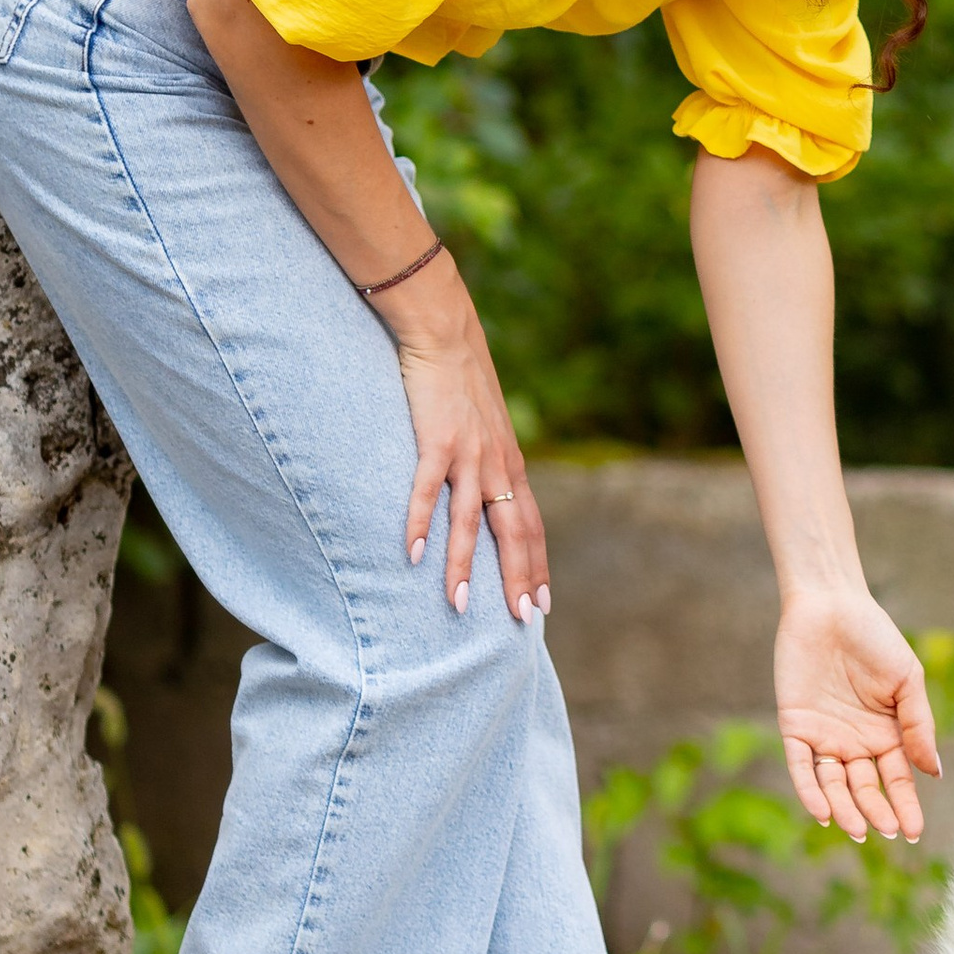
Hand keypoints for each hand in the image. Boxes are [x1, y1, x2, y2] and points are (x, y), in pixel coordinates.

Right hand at [386, 265, 546, 620]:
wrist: (444, 332)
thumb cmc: (461, 380)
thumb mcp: (487, 426)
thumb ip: (489, 461)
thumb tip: (488, 491)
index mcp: (511, 463)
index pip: (532, 525)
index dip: (538, 565)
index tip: (543, 604)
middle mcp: (498, 463)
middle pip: (515, 533)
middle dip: (519, 579)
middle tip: (523, 621)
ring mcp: (469, 453)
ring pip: (471, 522)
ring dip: (465, 567)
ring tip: (458, 607)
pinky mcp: (436, 439)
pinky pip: (427, 490)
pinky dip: (418, 523)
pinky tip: (410, 554)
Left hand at [776, 585, 939, 841]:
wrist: (831, 604)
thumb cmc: (874, 638)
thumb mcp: (907, 681)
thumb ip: (918, 726)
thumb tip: (934, 772)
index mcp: (885, 733)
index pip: (896, 780)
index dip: (905, 806)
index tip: (914, 833)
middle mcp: (854, 741)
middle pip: (865, 787)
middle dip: (876, 811)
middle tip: (888, 832)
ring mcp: (824, 735)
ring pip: (832, 784)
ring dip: (844, 809)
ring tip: (856, 830)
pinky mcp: (795, 725)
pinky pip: (800, 765)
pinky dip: (810, 790)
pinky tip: (823, 811)